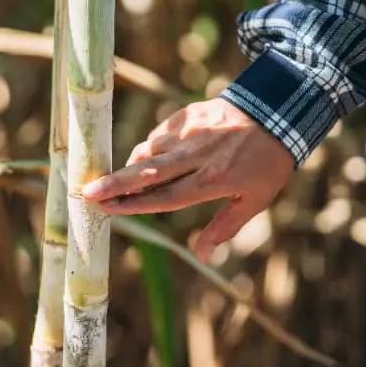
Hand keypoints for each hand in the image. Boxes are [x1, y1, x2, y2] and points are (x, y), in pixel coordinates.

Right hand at [81, 98, 294, 261]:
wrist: (278, 110)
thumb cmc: (267, 162)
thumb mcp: (255, 200)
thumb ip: (224, 227)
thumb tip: (202, 256)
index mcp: (214, 179)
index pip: (167, 196)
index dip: (136, 204)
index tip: (109, 209)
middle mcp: (197, 155)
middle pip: (149, 172)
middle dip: (116, 183)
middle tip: (87, 191)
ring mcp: (190, 132)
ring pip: (149, 151)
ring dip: (131, 167)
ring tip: (116, 180)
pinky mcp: (187, 115)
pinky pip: (159, 135)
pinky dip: (149, 149)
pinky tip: (147, 159)